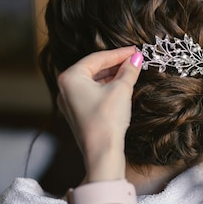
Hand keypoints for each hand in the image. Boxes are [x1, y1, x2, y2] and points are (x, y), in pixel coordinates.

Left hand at [57, 46, 142, 181]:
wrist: (102, 153)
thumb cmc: (107, 120)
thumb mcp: (121, 90)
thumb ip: (129, 70)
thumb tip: (137, 58)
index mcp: (70, 78)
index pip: (97, 58)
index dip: (119, 53)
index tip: (135, 50)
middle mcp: (65, 89)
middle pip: (93, 68)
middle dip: (115, 64)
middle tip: (134, 60)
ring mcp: (70, 102)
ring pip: (93, 82)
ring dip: (112, 76)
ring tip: (131, 72)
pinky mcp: (78, 114)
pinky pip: (92, 94)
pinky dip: (106, 88)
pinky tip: (121, 87)